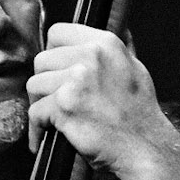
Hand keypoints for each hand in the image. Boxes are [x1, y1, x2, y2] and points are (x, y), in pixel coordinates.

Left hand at [26, 23, 167, 172]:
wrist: (144, 148)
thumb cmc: (139, 114)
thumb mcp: (136, 68)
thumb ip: (119, 49)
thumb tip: (120, 30)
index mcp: (106, 43)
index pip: (58, 32)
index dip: (53, 53)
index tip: (56, 70)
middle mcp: (91, 56)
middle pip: (42, 60)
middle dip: (45, 82)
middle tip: (54, 100)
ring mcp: (77, 80)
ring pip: (35, 85)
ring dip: (41, 104)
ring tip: (52, 119)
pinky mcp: (65, 106)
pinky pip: (35, 113)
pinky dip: (37, 129)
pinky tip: (45, 137)